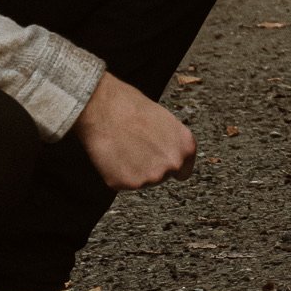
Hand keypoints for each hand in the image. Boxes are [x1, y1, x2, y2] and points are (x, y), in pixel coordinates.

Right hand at [73, 71, 196, 190]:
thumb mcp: (164, 120)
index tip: (160, 160)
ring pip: (143, 181)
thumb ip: (170, 142)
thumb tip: (167, 150)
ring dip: (134, 170)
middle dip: (151, 167)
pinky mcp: (129, 184)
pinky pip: (123, 182)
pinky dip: (117, 172)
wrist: (104, 108)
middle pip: (162, 177)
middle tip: (136, 148)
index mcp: (186, 147)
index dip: (169, 164)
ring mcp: (151, 177)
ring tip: (123, 146)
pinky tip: (114, 153)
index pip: (183, 171)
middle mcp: (173, 164)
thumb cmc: (131, 107)